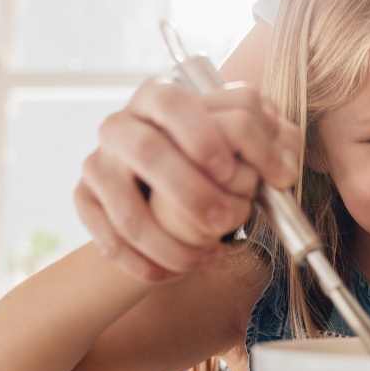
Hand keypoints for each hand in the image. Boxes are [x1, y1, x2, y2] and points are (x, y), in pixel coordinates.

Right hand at [74, 80, 300, 281]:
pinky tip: (171, 273)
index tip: (232, 170)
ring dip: (169, 242)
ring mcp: (99, 163)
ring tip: (206, 256)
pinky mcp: (84, 198)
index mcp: (161, 97)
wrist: (165, 190)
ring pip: (125, 207)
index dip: (203, 136)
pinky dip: (142, 262)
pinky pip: (107, 238)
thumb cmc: (216, 162)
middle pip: (147, 151)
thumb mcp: (247, 144)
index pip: (175, 104)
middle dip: (191, 193)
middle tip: (227, 221)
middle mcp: (122, 125)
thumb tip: (285, 170)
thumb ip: (271, 145)